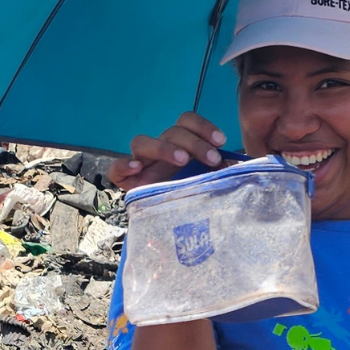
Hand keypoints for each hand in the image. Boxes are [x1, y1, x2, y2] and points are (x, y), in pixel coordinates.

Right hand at [106, 112, 227, 190]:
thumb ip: (219, 172)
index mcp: (179, 146)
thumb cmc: (192, 198)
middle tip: (212, 158)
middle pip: (171, 131)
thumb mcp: (209, 182)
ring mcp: (141, 165)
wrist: (172, 228)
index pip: (186, 121)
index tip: (221, 142)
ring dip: (164, 148)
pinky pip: (115, 168)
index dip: (203, 126)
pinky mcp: (126, 182)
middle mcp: (159, 151)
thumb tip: (233, 163)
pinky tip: (136, 168)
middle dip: (194, 141)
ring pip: (142, 141)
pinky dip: (123, 165)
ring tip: (182, 161)